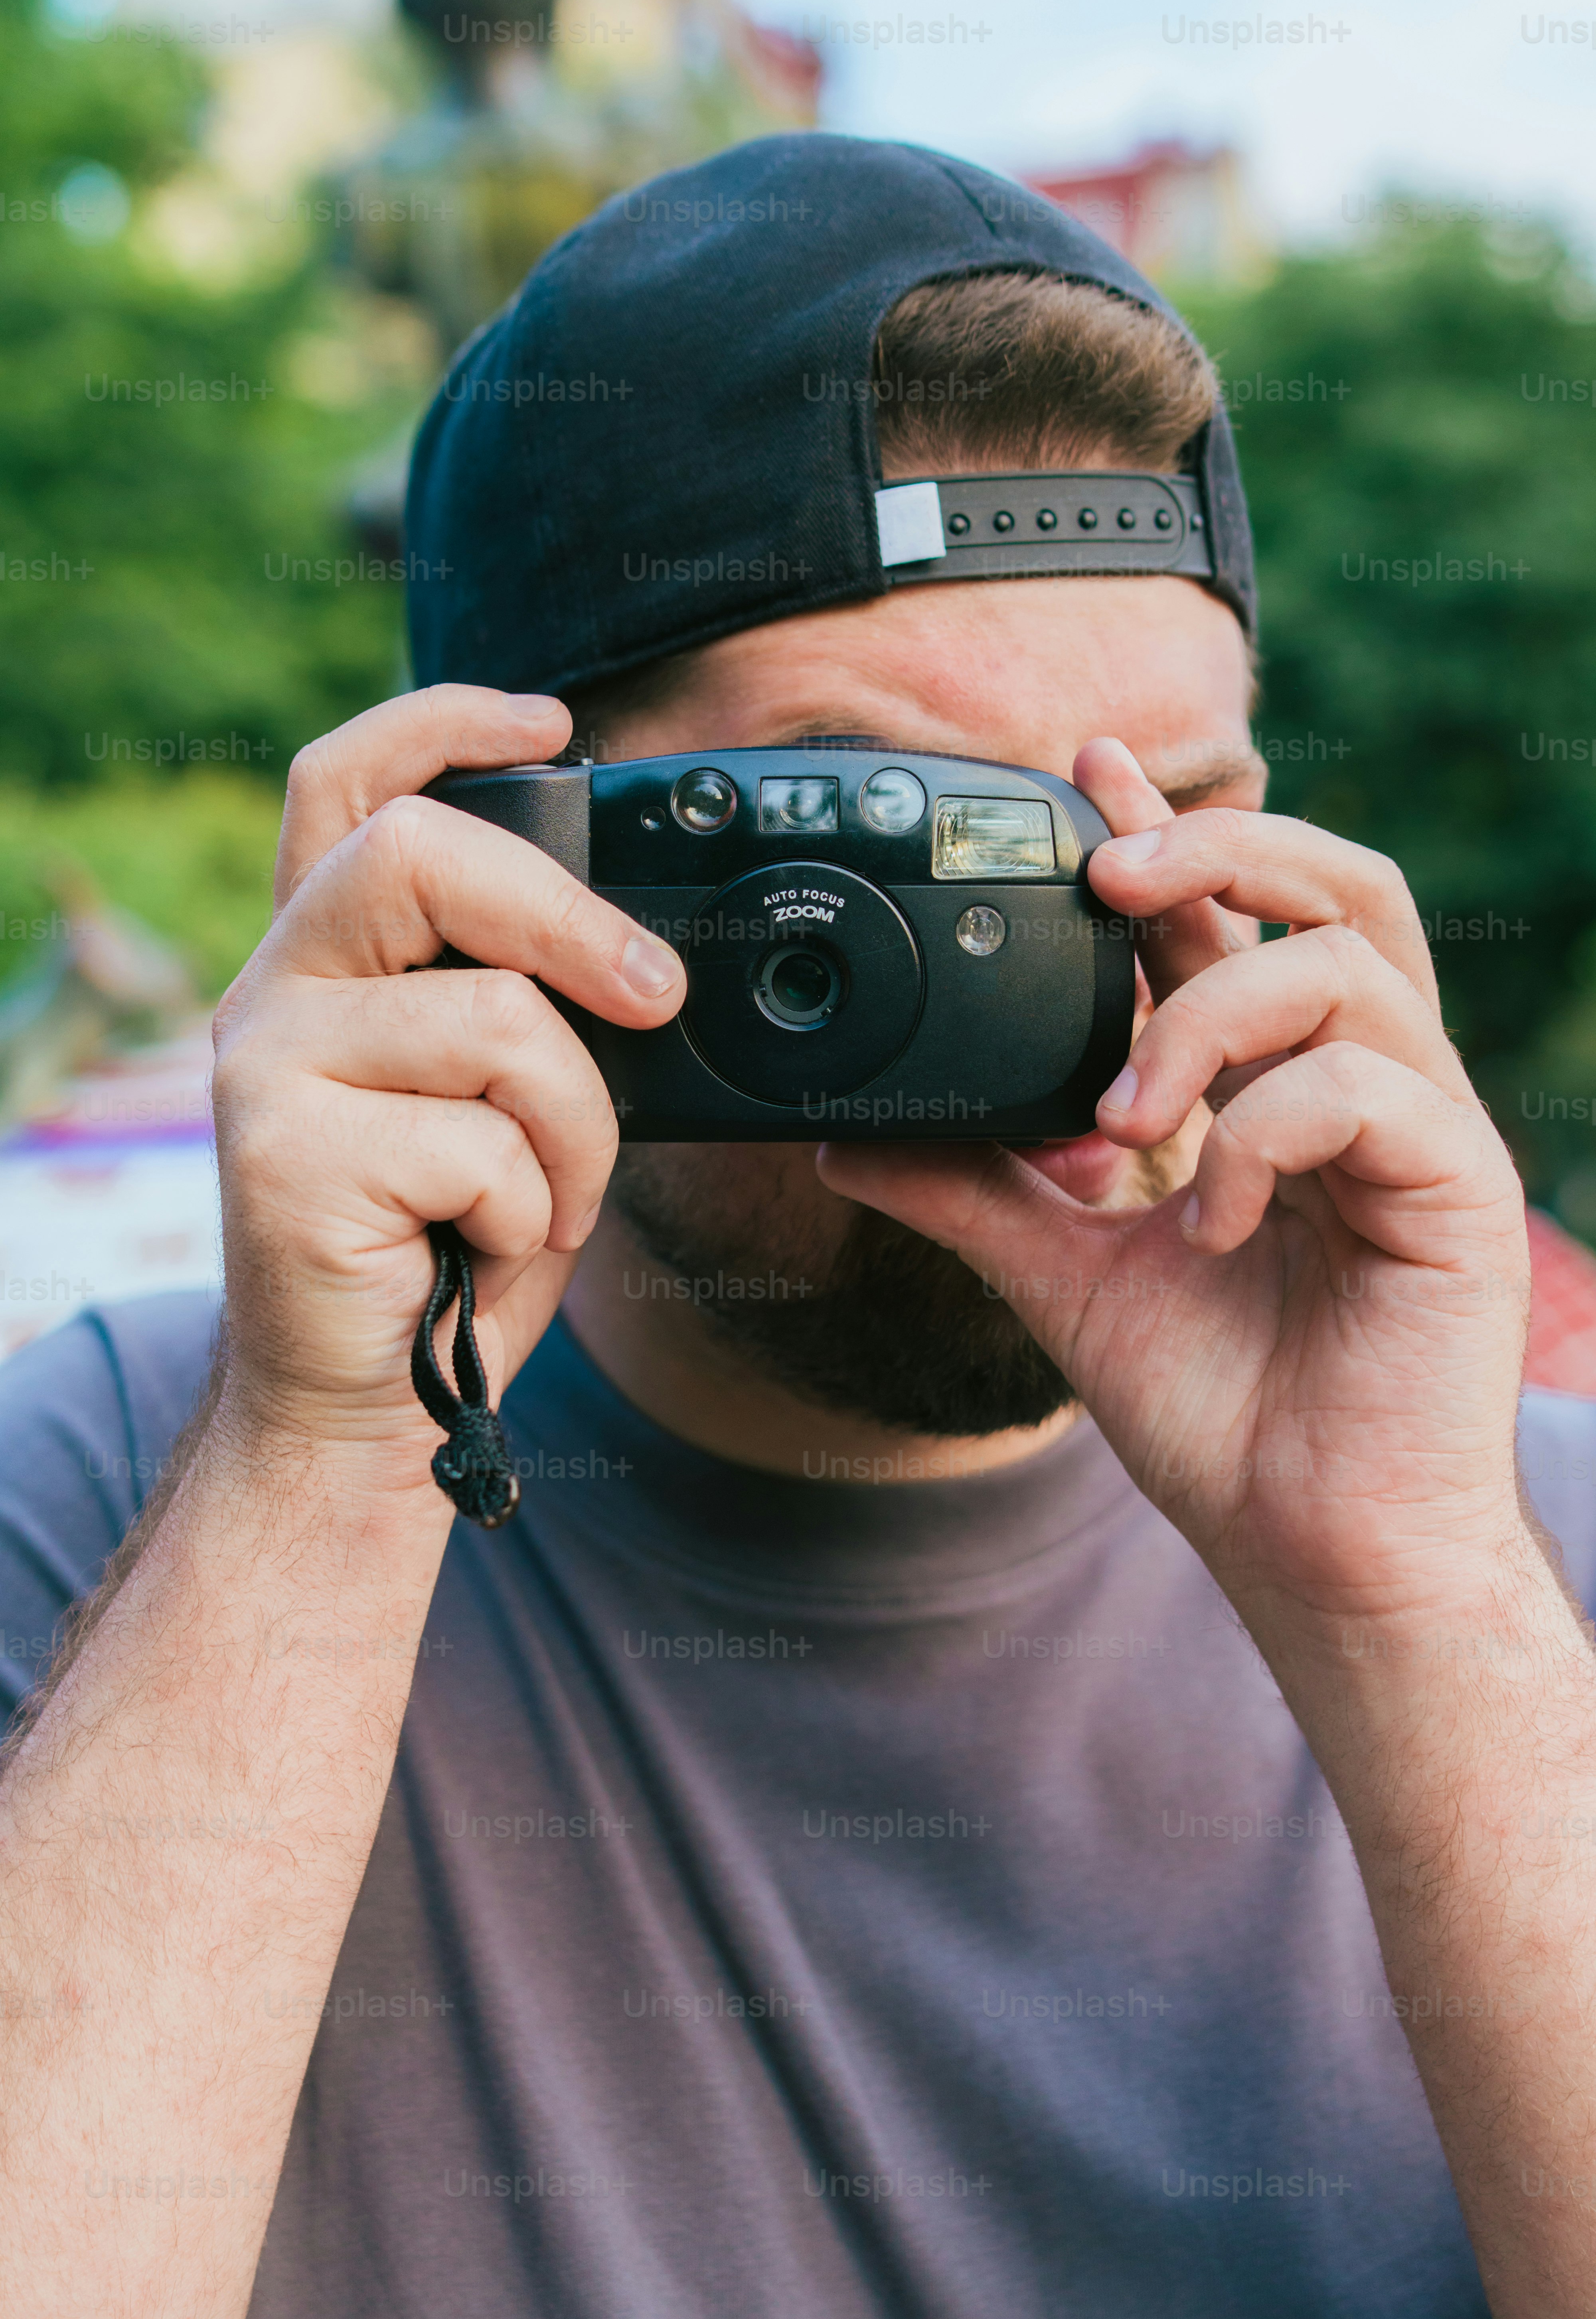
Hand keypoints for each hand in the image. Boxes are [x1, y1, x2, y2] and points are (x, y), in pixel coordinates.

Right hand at [210, 685, 685, 1466]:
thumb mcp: (498, 1101)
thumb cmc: (445, 1246)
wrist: (365, 1406)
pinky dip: (530, 1206)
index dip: (444, 721)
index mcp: (331, 959)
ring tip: (552, 1196)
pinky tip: (493, 1247)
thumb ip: (524, 1008)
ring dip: (574, 1126)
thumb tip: (640, 958)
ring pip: (493, 1019)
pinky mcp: (282, 1160)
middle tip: (654, 994)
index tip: (551, 719)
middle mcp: (277, 989)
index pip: (352, 782)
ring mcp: (267, 1070)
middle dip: (570, 919)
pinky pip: (480, 1145)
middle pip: (420, 853)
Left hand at [817, 738, 1533, 1631]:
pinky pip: (1364, 1092)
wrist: (1310, 1543)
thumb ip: (974, 1191)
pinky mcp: (1459, 1186)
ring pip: (1345, 968)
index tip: (1079, 776)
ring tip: (1123, 1113)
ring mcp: (1422, 1128)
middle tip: (1112, 873)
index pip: (1243, 912)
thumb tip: (846, 1139)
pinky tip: (1207, 1222)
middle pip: (1341, 882)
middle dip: (1221, 846)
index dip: (1168, 831)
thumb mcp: (1064, 1275)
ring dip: (1209, 1017)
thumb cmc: (1220, 1410)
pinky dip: (1260, 1136)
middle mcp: (1364, 1083)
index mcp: (1284, 1084)